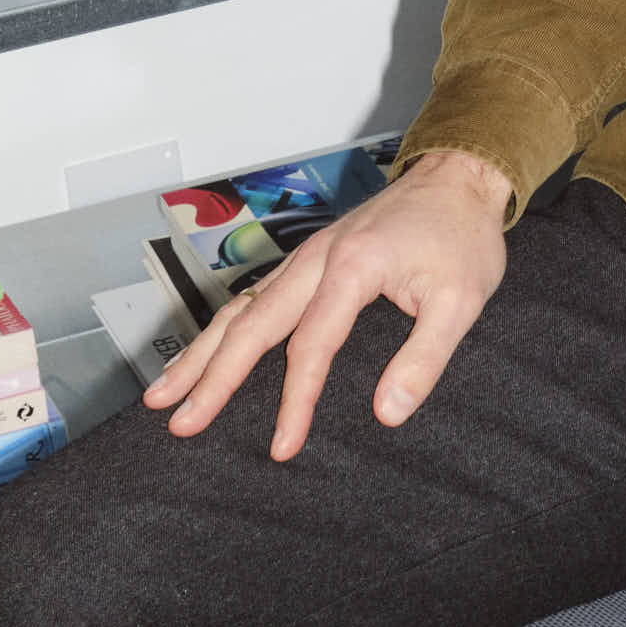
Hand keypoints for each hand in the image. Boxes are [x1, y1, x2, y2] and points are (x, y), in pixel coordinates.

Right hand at [142, 149, 512, 460]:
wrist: (457, 179)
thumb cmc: (462, 237)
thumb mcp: (461, 300)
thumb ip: (424, 358)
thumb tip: (388, 413)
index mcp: (352, 267)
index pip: (311, 346)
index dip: (294, 402)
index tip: (282, 447)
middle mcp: (317, 260)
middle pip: (251, 325)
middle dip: (210, 377)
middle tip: (179, 422)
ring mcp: (307, 258)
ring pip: (241, 308)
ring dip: (200, 353)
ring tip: (163, 394)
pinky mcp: (309, 260)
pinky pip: (255, 297)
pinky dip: (222, 330)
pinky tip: (204, 355)